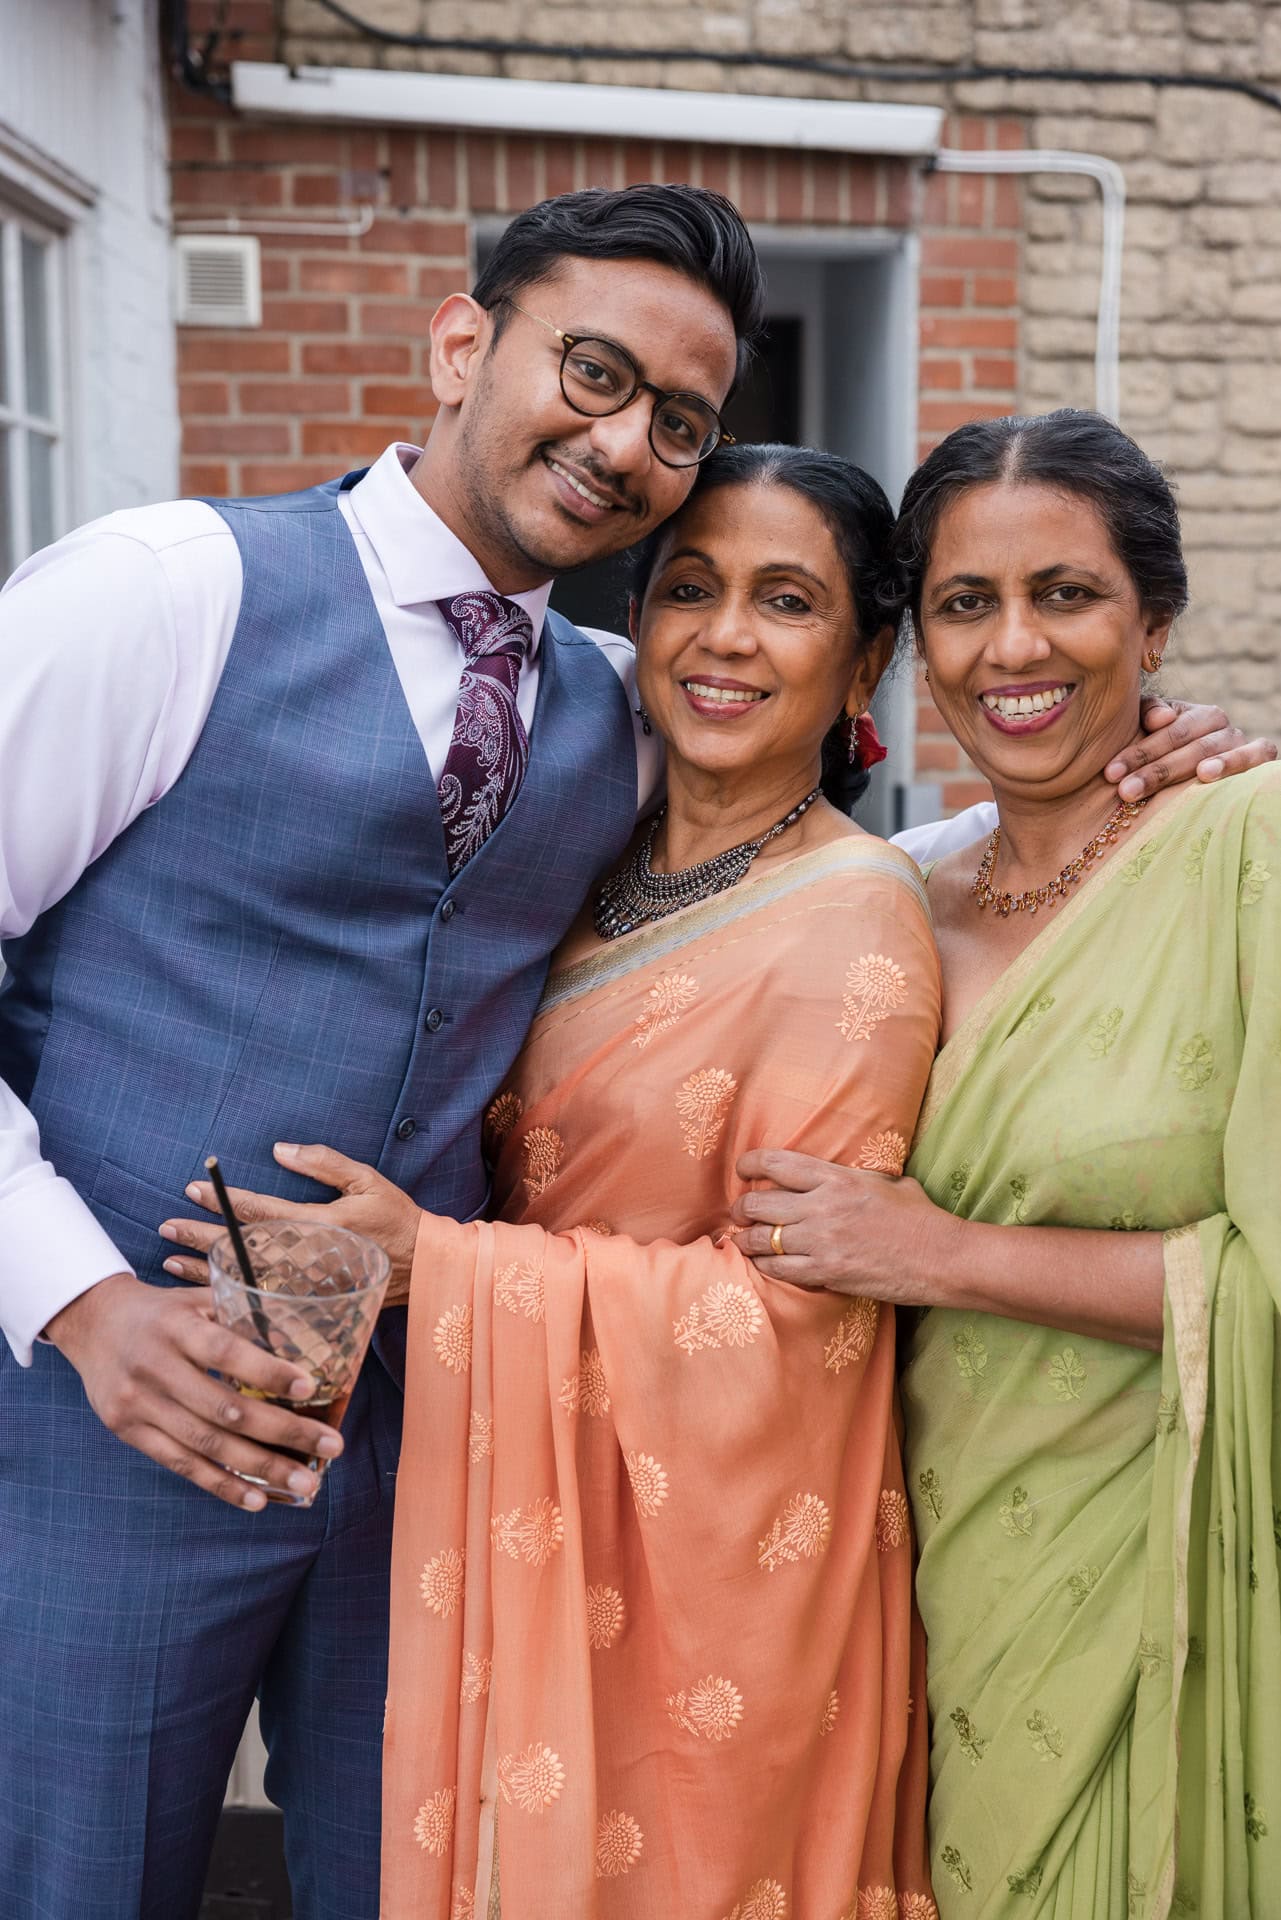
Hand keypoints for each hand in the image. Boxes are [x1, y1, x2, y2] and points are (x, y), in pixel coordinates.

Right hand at [44, 1271, 343, 1508]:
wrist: (92, 1323)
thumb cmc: (161, 1311)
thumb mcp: (195, 1298)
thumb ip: (240, 1316)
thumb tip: (300, 1341)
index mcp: (176, 1327)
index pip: (226, 1352)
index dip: (267, 1372)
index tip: (309, 1387)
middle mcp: (156, 1367)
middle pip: (225, 1409)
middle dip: (284, 1432)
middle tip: (331, 1446)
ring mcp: (140, 1404)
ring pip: (207, 1445)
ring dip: (262, 1468)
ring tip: (305, 1483)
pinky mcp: (130, 1431)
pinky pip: (181, 1465)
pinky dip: (221, 1485)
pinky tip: (257, 1500)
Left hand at [159, 1141, 419, 1308]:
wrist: (424, 1267)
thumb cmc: (395, 1218)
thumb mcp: (366, 1179)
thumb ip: (323, 1163)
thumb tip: (280, 1149)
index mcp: (318, 1223)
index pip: (259, 1210)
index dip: (223, 1200)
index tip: (191, 1188)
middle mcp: (306, 1257)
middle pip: (242, 1247)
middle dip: (200, 1236)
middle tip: (164, 1228)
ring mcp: (305, 1284)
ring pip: (245, 1276)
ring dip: (205, 1269)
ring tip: (169, 1260)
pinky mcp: (308, 1301)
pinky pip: (261, 1299)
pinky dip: (231, 1294)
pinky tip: (206, 1290)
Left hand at [730, 1149, 956, 1304]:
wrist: (941, 1258)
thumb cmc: (921, 1218)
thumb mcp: (887, 1182)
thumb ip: (856, 1176)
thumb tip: (843, 1173)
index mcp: (837, 1178)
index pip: (776, 1163)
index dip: (750, 1164)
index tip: (742, 1170)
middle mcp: (822, 1206)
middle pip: (758, 1203)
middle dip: (740, 1208)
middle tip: (739, 1213)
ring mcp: (822, 1241)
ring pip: (760, 1239)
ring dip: (744, 1240)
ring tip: (741, 1240)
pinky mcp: (826, 1272)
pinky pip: (777, 1269)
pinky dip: (763, 1266)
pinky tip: (763, 1264)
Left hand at [1106, 698, 1276, 802]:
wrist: (1193, 773)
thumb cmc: (1160, 755)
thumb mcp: (1146, 733)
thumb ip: (1146, 716)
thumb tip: (1160, 718)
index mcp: (1187, 713)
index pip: (1163, 727)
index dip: (1136, 751)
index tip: (1110, 773)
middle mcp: (1214, 722)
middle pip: (1184, 741)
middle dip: (1153, 768)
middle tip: (1126, 791)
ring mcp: (1236, 738)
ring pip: (1212, 748)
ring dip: (1188, 767)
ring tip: (1164, 780)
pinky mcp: (1260, 754)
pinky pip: (1257, 753)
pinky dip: (1236, 760)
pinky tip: (1208, 774)